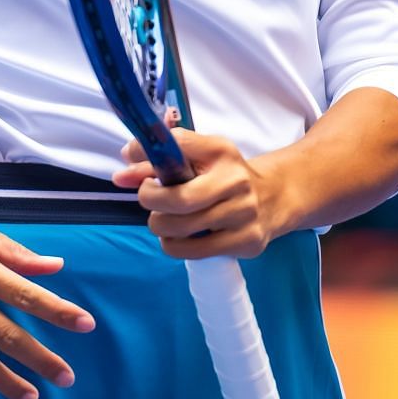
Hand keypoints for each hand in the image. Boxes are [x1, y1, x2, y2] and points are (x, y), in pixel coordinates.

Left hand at [112, 129, 290, 260]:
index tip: (130, 173)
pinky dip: (176, 246)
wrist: (276, 197)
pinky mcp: (247, 242)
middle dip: (151, 201)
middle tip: (148, 199)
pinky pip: (194, 252)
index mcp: (222, 152)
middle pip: (178, 199)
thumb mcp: (200, 156)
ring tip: (165, 220)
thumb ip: (161, 159)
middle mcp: (237, 182)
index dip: (145, 161)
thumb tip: (121, 173)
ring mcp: (244, 215)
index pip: (178, 146)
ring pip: (182, 230)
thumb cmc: (226, 175)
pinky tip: (180, 237)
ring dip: (161, 227)